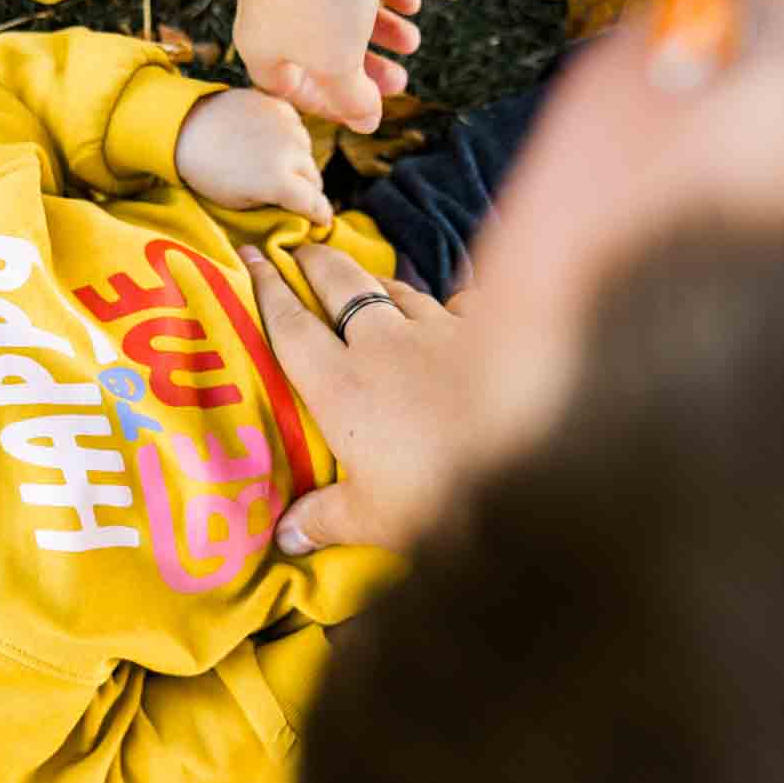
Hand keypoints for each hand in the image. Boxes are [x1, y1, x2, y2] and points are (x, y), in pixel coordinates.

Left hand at [177, 89, 332, 222]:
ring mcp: (288, 126)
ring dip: (299, 163)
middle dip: (307, 190)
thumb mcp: (238, 203)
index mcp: (279, 182)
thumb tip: (294, 208)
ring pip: (307, 152)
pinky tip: (269, 143)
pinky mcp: (280, 106)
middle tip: (292, 195)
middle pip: (314, 178)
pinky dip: (289, 139)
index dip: (320, 215)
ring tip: (274, 166)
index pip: (315, 204)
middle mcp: (290, 152)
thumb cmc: (207, 174)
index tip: (321, 222)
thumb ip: (272, 205)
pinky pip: (296, 129)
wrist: (185, 128)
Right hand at [236, 0, 421, 134]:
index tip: (367, 112)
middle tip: (400, 80)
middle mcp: (270, 9)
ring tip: (413, 40)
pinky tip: (412, 2)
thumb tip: (366, 122)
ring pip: (339, 10)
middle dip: (364, 69)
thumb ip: (353, 95)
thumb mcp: (338, 59)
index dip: (331, 107)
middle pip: (319, 51)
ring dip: (379, 29)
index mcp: (262, 45)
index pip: (291, 90)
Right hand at [240, 243, 476, 552]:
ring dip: (379, 282)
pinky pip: (464, 304)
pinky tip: (460, 306)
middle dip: (317, 262)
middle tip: (302, 245)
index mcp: (341, 386)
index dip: (267, 290)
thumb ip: (327, 519)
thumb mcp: (375, 518)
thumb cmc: (440, 489)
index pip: (291, 327)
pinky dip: (457, 303)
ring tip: (367, 276)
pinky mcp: (490, 332)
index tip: (250, 256)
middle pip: (342, 286)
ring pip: (398, 291)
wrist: (532, 451)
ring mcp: (438, 330)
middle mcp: (383, 344)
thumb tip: (286, 536)